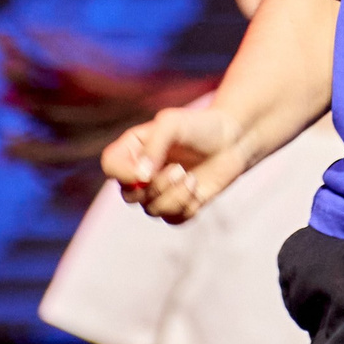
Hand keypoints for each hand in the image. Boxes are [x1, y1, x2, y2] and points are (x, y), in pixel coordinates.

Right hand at [103, 106, 248, 222]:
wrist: (233, 139)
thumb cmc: (200, 126)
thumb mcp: (173, 124)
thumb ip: (154, 145)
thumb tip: (141, 178)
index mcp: (133, 150)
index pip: (110, 166)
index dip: (122, 174)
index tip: (143, 173)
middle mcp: (140, 174)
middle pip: (129, 196)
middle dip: (156, 186)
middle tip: (178, 169)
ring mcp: (158, 192)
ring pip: (153, 210)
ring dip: (175, 195)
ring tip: (191, 177)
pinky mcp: (179, 207)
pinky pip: (174, 219)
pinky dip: (187, 206)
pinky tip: (197, 188)